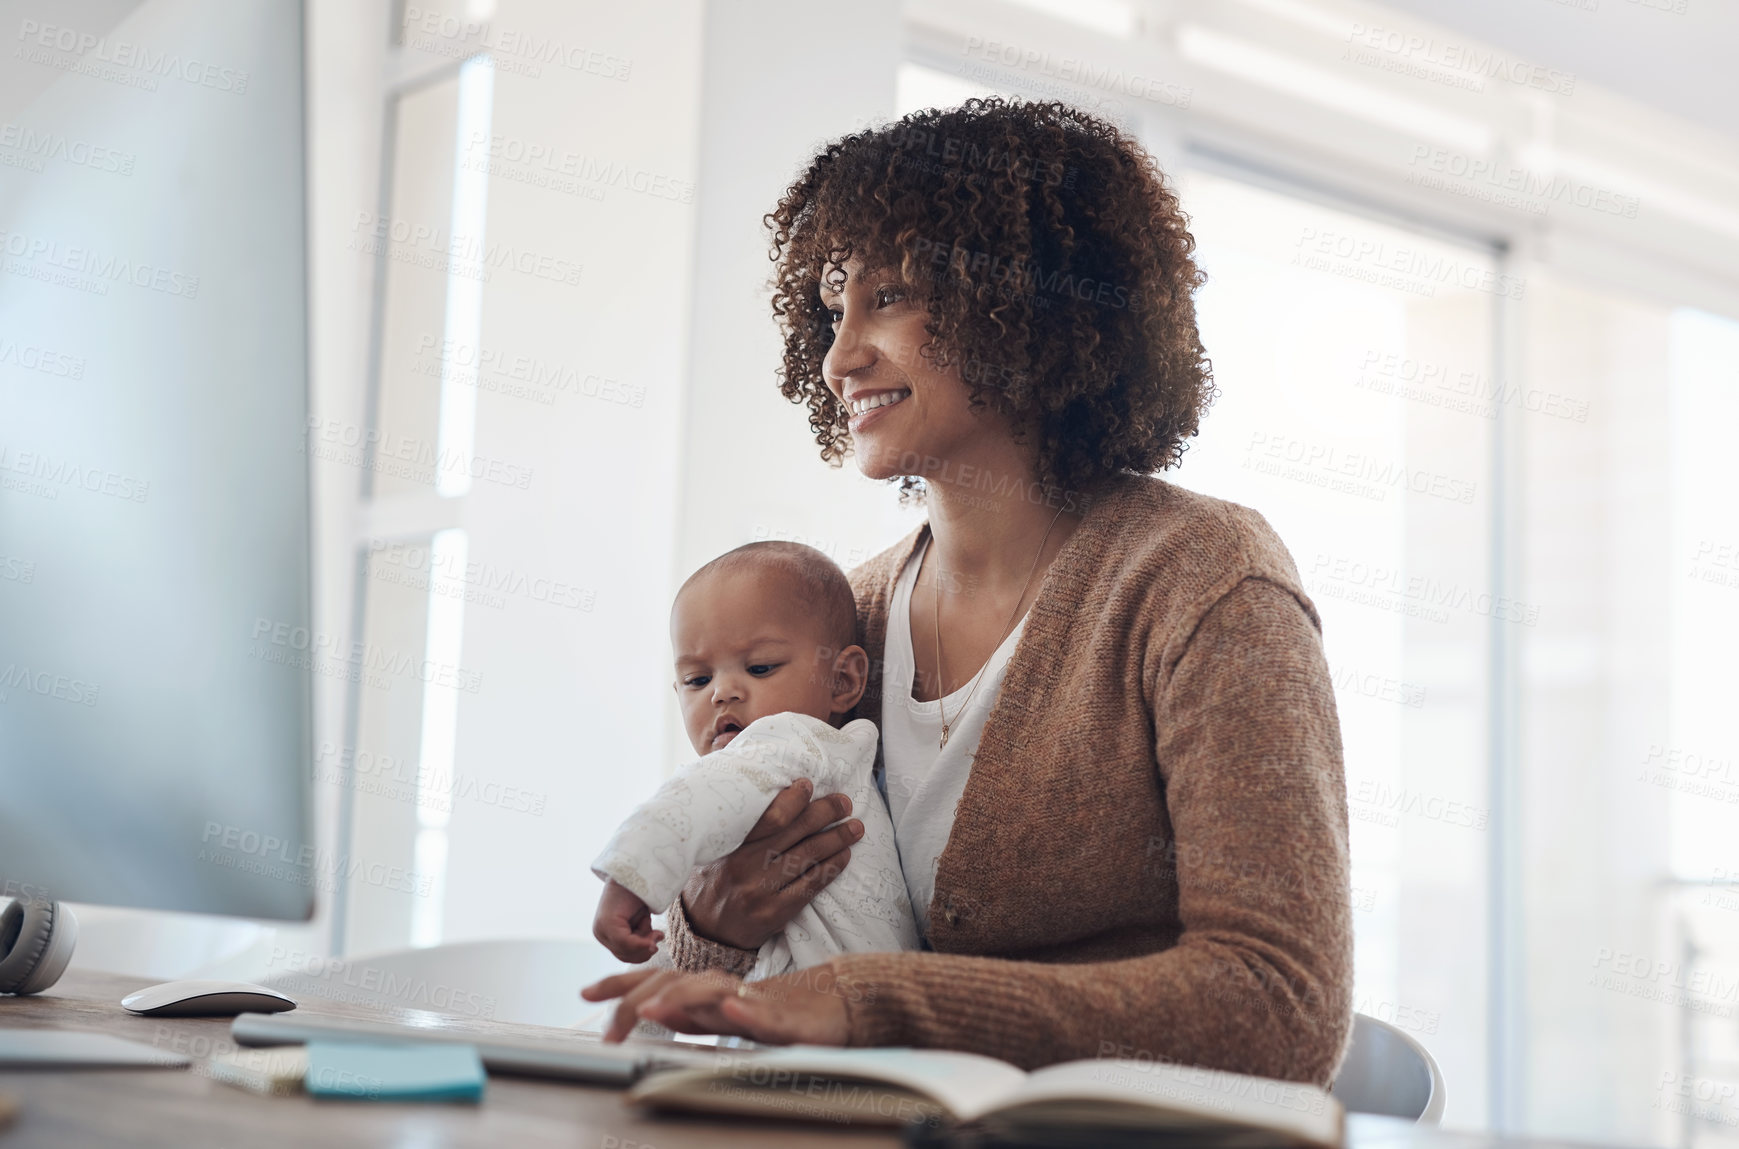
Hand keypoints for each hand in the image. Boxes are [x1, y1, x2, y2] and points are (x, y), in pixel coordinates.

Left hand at [580, 966, 848, 1045]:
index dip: (621, 985)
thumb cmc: (780, 1013)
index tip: (584, 991)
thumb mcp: (726, 1018)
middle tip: (610, 1025)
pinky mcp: (788, 1020)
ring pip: (715, 995)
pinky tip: (732, 1009)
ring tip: (654, 1010)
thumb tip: (650, 1013)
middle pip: (676, 986)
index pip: (657, 982)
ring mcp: (755, 1003)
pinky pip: (766, 1015)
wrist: (837, 1005)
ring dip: (683, 999)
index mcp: (709, 990)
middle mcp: (726, 990)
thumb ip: (691, 1015)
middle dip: (639, 1000)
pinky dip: (747, 1011)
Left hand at [593, 878, 662, 962]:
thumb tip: (650, 950)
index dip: (642, 953)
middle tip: (659, 936)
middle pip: (624, 955)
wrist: (637, 869)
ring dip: (644, 941)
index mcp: (606, 932)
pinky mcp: (606, 924)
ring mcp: (601, 928)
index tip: (658, 939)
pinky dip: (641, 942)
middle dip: (644, 950)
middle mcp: (600, 932)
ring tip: (655, 930)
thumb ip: (640, 936)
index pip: (623, 954)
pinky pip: (626, 942)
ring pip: (626, 950)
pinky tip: (653, 935)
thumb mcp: (640, 919)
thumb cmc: (641, 892)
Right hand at [680, 779, 863, 950]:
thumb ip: (735, 826)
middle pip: (794, 833)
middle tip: (845, 802)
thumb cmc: (709, 880)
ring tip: (855, 828)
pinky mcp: (774, 914)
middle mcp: (744, 867)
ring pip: (807, 858)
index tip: (808, 785)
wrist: (701, 932)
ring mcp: (760, 893)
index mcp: (729, 846)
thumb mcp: (711, 848)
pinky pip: (810, 887)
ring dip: (836, 840)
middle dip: (825, 813)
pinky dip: (830, 869)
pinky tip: (843, 856)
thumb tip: (766, 790)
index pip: (767, 818)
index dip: (792, 800)